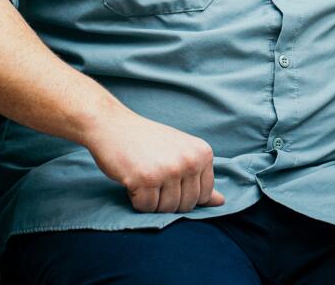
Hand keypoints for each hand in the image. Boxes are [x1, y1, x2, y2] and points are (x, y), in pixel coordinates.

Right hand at [83, 108, 225, 212]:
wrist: (113, 125)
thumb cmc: (148, 141)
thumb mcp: (181, 152)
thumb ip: (200, 177)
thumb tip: (221, 202)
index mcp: (203, 153)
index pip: (205, 195)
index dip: (185, 194)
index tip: (171, 178)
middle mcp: (190, 161)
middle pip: (187, 205)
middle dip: (168, 200)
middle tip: (154, 178)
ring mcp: (168, 170)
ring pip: (167, 209)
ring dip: (152, 201)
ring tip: (145, 178)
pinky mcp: (145, 180)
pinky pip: (146, 208)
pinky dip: (137, 200)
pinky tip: (132, 180)